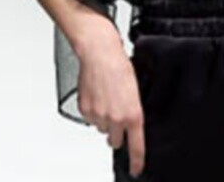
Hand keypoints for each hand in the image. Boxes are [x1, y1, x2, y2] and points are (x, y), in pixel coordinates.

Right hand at [76, 23, 145, 177]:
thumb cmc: (120, 66)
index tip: (137, 169)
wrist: (100, 54)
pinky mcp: (86, 111)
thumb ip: (133, 110)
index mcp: (133, 114)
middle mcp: (116, 118)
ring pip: (102, 128)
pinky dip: (93, 111)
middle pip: (116, 140)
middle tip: (117, 114)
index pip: (136, 146)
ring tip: (107, 97)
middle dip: (117, 132)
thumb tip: (131, 121)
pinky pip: (90, 120)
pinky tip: (97, 95)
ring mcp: (99, 116)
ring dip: (105, 119)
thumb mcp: (136, 89)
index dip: (137, 161)